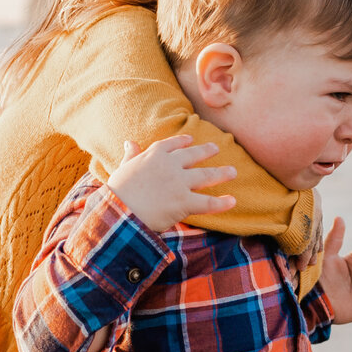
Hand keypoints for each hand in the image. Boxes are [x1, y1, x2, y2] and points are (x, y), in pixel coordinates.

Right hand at [106, 135, 236, 232]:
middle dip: (207, 151)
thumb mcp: (123, 168)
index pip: (173, 145)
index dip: (183, 142)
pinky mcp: (184, 202)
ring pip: (206, 176)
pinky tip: (233, 201)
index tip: (191, 140)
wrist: (120, 211)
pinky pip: (208, 202)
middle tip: (216, 148)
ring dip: (221, 173)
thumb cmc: (118, 191)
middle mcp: (170, 165)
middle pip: (194, 156)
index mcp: (154, 155)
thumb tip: (130, 142)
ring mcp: (179, 183)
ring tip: (233, 171)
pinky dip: (222, 203)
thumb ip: (131, 155)